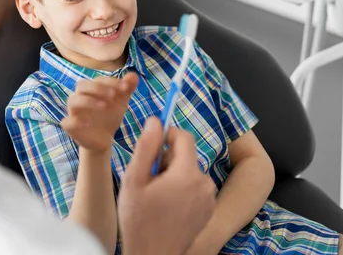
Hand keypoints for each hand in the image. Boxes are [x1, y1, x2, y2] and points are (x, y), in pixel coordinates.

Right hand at [62, 73, 138, 152]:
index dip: (111, 81)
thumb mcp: (121, 102)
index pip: (98, 80)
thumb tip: (134, 75)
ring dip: (88, 101)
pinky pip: (67, 121)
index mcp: (91, 89)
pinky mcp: (71, 126)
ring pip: (73, 100)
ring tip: (104, 106)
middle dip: (98, 88)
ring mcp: (74, 112)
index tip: (125, 87)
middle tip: (113, 95)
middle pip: (82, 85)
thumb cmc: (110, 116)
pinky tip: (89, 124)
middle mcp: (80, 97)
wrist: (104, 138)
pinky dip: (76, 121)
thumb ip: (127, 89)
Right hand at [118, 118, 215, 254]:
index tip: (152, 144)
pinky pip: (195, 187)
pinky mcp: (208, 209)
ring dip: (174, 175)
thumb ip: (146, 147)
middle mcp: (204, 183)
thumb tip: (155, 120)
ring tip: (156, 196)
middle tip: (149, 179)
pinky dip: (182, 189)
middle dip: (167, 159)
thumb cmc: (139, 221)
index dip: (167, 135)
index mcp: (187, 174)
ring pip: (189, 171)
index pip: (184, 137)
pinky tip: (167, 206)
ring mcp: (209, 198)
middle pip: (186, 155)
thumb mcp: (134, 180)